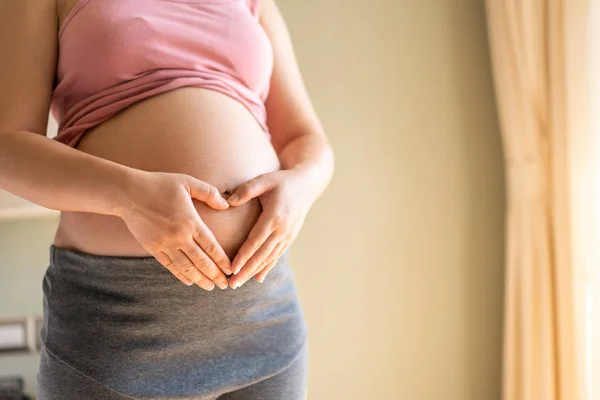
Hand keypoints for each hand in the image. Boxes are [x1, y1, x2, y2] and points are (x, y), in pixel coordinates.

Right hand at [118, 170, 231, 290]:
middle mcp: (179, 237)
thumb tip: (226, 205)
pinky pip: (169, 266)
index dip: (223, 261)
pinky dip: (180, 275)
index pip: (212, 247)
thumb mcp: (187, 182)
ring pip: (186, 268)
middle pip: (202, 262)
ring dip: (200, 279)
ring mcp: (165, 244)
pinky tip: (189, 281)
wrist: (128, 193)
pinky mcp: (153, 248)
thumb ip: (209, 193)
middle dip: (215, 275)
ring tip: (210, 287)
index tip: (231, 270)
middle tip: (225, 285)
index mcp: (191, 222)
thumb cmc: (159, 184)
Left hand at [226, 168, 315, 287]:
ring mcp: (288, 235)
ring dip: (254, 272)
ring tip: (239, 283)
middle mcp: (283, 230)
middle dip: (246, 271)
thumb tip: (228, 201)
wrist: (307, 185)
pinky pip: (277, 256)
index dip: (243, 256)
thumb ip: (246, 189)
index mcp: (274, 217)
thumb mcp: (265, 180)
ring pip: (270, 259)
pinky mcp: (290, 238)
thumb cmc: (282, 181)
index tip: (232, 269)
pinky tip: (258, 278)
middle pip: (262, 255)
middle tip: (232, 284)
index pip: (255, 241)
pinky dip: (267, 267)